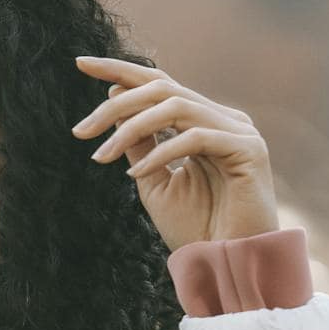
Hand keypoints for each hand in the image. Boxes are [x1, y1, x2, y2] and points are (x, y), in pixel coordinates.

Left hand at [71, 54, 278, 249]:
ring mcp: (239, 131)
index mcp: (202, 122)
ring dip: (130, 128)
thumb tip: (115, 99)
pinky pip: (194, 137)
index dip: (120, 70)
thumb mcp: (152, 181)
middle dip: (115, 105)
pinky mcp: (249, 149)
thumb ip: (138, 142)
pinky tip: (134, 173)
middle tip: (80, 131)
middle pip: (162, 88)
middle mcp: (223, 119)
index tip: (80, 64)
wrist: (228, 265)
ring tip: (101, 156)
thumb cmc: (195, 229)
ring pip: (175, 106)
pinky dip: (160, 152)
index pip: (159, 84)